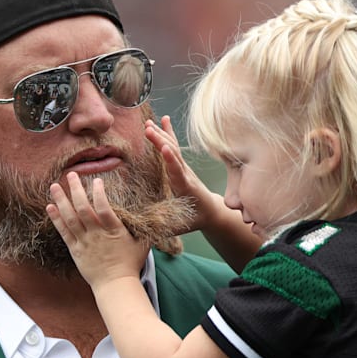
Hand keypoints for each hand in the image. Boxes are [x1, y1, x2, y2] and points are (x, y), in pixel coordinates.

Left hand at [47, 172, 149, 288]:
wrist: (115, 286)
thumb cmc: (131, 264)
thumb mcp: (142, 243)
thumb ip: (144, 227)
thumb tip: (158, 214)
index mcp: (114, 231)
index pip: (104, 208)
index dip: (99, 193)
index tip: (97, 180)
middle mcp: (97, 235)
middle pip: (83, 209)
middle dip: (76, 190)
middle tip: (71, 174)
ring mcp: (84, 242)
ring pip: (70, 218)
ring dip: (61, 200)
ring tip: (54, 186)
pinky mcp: (75, 250)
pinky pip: (64, 232)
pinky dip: (56, 219)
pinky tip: (50, 206)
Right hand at [145, 115, 220, 232]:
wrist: (211, 210)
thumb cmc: (194, 219)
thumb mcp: (180, 227)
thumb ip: (164, 230)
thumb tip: (144, 238)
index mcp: (185, 188)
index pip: (178, 173)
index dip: (172, 161)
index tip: (165, 149)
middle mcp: (185, 174)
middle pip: (173, 155)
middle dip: (161, 142)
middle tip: (148, 129)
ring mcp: (184, 167)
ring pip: (172, 148)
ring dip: (161, 135)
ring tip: (148, 124)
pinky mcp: (181, 164)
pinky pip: (174, 145)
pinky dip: (168, 131)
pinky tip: (163, 119)